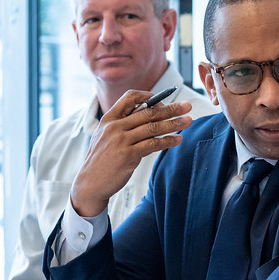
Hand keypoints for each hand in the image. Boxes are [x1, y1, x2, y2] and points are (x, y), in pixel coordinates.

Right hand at [70, 90, 192, 217]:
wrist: (90, 183)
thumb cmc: (102, 159)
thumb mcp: (106, 136)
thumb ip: (123, 125)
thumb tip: (150, 116)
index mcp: (109, 118)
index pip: (130, 97)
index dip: (149, 96)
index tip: (163, 100)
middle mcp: (115, 126)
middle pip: (148, 112)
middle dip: (171, 108)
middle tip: (187, 106)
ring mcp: (121, 140)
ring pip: (153, 127)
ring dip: (174, 123)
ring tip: (188, 121)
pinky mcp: (128, 155)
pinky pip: (153, 144)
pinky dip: (167, 141)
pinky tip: (177, 139)